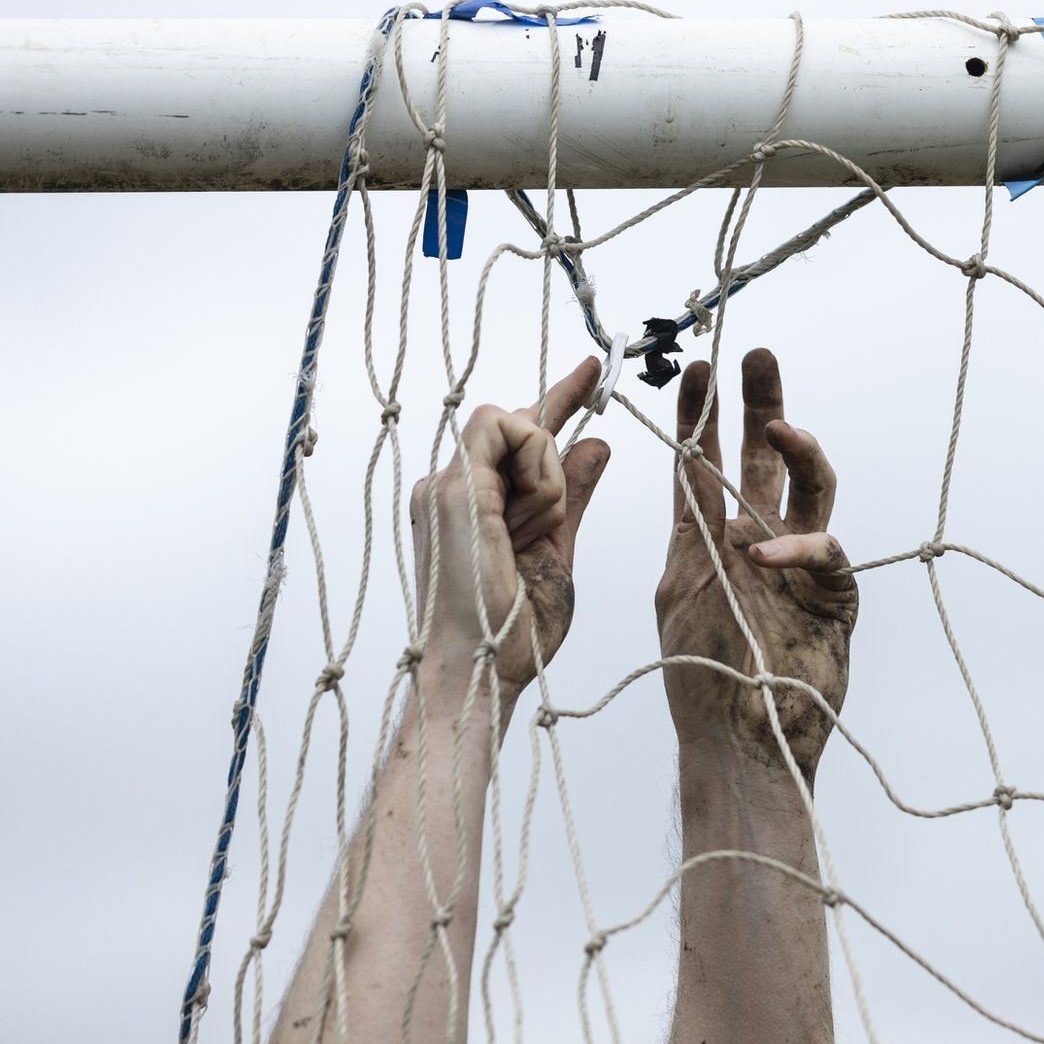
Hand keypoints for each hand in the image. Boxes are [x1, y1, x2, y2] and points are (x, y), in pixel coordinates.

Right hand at [409, 357, 608, 689]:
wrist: (481, 672)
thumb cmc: (514, 630)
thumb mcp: (558, 549)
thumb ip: (574, 496)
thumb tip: (597, 443)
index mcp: (471, 502)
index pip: (516, 433)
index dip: (559, 398)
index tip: (593, 371)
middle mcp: (451, 486)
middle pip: (518, 425)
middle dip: (552, 465)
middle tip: (542, 527)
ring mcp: (446, 485)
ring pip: (515, 421)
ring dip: (547, 476)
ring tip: (533, 533)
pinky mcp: (453, 487)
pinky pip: (509, 430)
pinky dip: (538, 471)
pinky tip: (530, 516)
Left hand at [656, 350, 856, 780]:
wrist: (739, 740)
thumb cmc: (702, 676)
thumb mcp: (681, 587)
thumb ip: (691, 527)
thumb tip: (690, 464)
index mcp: (716, 538)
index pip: (708, 464)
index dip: (704, 416)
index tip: (697, 369)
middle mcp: (762, 543)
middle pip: (769, 461)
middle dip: (763, 407)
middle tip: (759, 357)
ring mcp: (802, 570)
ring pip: (812, 492)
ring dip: (800, 453)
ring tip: (781, 427)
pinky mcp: (836, 600)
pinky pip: (827, 554)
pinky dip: (796, 549)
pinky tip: (761, 555)